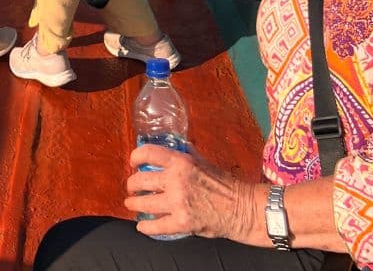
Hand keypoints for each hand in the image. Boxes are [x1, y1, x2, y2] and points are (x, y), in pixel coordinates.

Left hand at [125, 142, 251, 240]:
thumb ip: (185, 154)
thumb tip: (173, 145)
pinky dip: (145, 227)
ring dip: (133, 204)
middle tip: (132, 187)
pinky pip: (156, 226)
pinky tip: (142, 225)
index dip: (135, 157)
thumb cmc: (223, 184)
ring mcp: (178, 202)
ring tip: (132, 203)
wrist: (240, 208)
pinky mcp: (182, 223)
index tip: (133, 163)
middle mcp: (176, 180)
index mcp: (181, 162)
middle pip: (140, 180)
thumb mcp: (202, 161)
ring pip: (144, 203)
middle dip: (132, 185)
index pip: (148, 153)